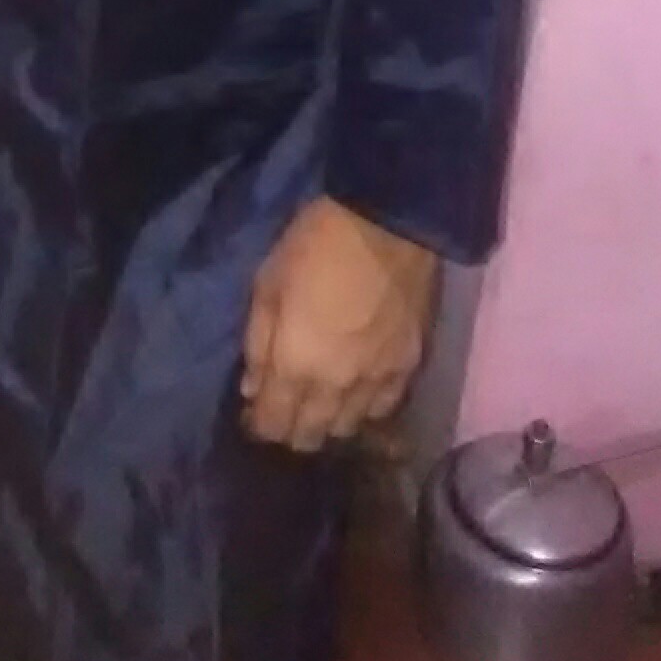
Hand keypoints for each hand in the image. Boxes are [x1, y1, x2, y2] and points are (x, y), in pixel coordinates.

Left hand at [241, 196, 437, 452]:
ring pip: (347, 428)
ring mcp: (376, 382)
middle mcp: (336, 387)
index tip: (253, 413)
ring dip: (328, 421)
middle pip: (310, 435)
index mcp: (295, 366)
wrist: (387, 225)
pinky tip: (357, 391)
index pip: (273, 424)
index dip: (259, 425)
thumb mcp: (267, 285)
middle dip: (291, 429)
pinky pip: (382, 408)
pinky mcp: (407, 368)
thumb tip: (252, 389)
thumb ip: (258, 344)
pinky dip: (365, 407)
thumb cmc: (314, 247)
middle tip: (284, 408)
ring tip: (319, 402)